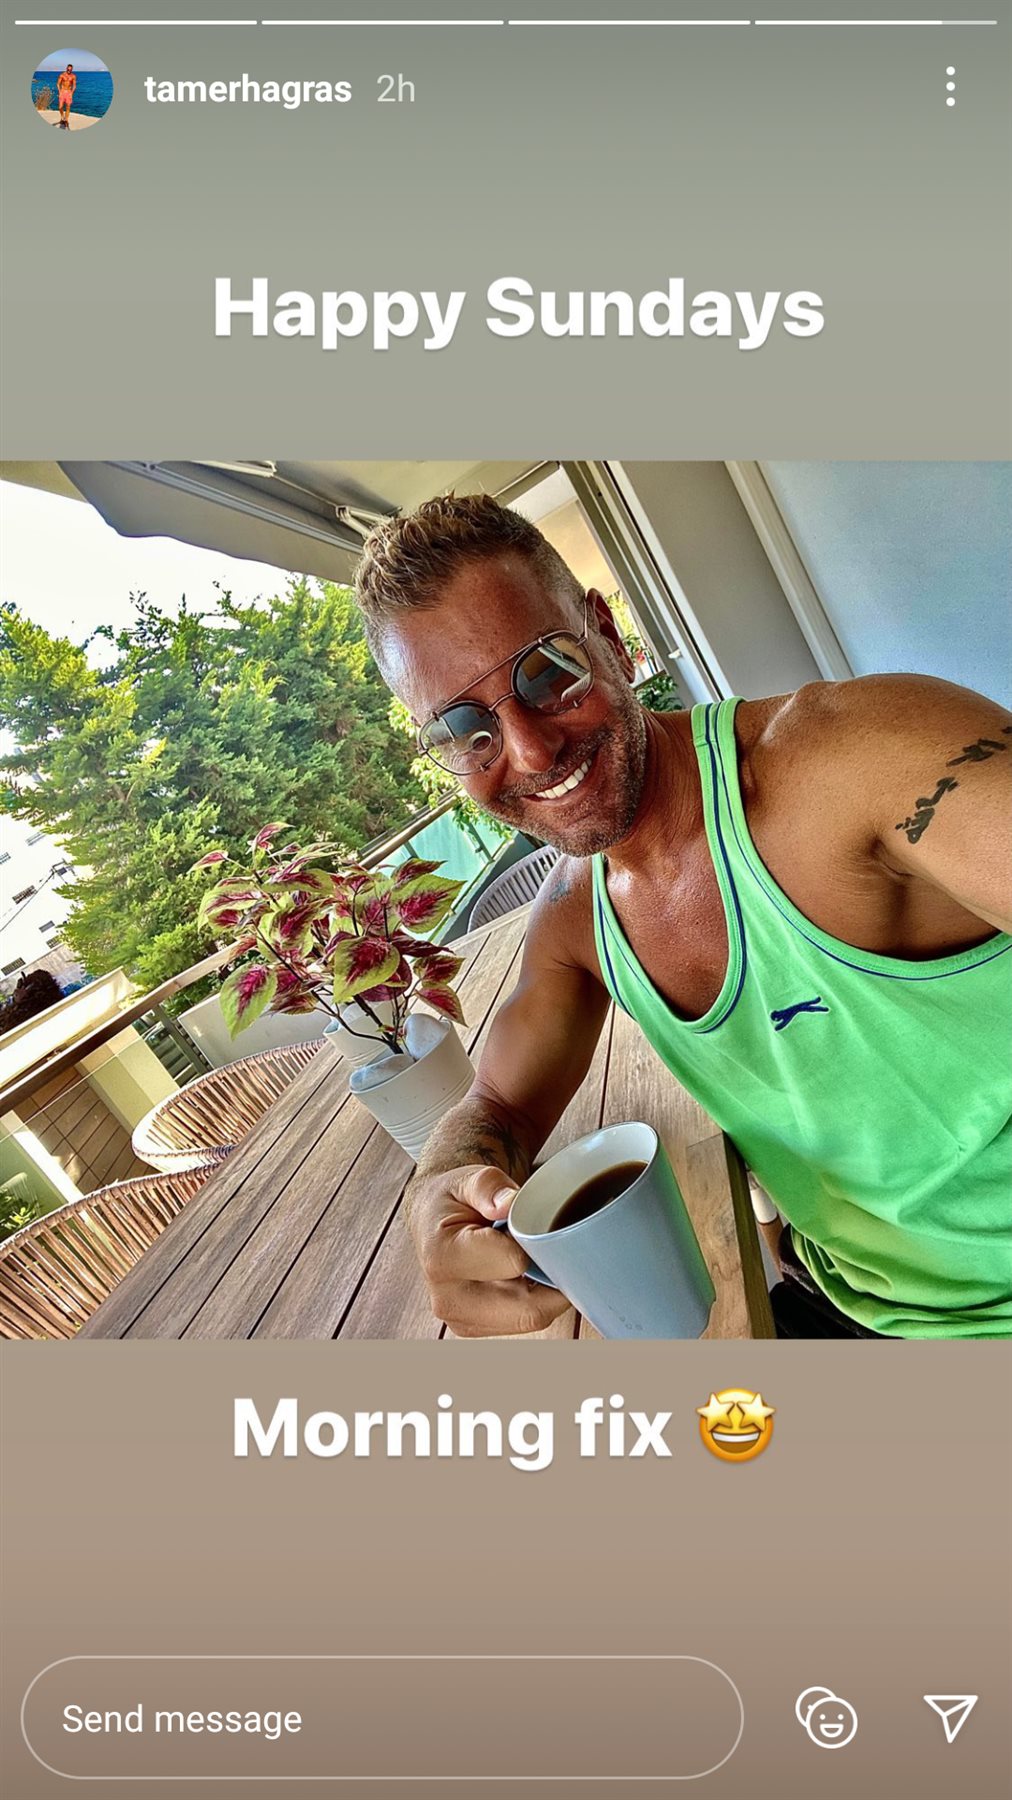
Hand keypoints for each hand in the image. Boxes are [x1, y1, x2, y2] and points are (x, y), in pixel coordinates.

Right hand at [404, 1163, 570, 1336]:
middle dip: (553, 1278)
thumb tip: (509, 1204)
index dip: (537, 1241)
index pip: (514, 1262)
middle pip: (529, 1310)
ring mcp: (462, 1321)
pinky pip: (525, 1321)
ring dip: (546, 1290)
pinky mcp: (475, 1329)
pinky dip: (537, 1299)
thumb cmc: (455, 1199)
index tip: (534, 1224)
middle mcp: (448, 1299)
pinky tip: (526, 1274)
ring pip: (532, 1319)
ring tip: (532, 1257)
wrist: (434, 1221)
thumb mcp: (469, 1178)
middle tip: (554, 1246)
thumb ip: (489, 1187)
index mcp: (442, 1258)